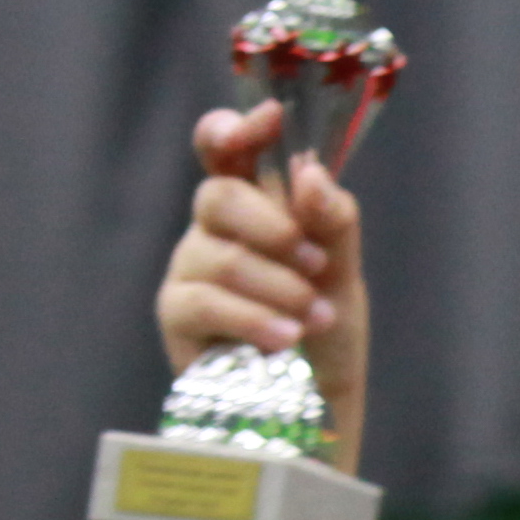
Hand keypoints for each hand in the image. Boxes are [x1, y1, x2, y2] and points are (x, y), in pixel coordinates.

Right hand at [154, 106, 367, 465]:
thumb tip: (309, 172)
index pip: (225, 153)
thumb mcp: (342, 271)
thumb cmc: (327, 328)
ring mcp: (190, 271)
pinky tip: (287, 339)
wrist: (318, 400)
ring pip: (218, 254)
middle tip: (314, 263)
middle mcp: (214, 230)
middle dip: (272, 226)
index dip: (235, 130)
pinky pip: (203, 301)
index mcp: (254, 207)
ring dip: (278, 286)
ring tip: (315, 318)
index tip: (267, 118)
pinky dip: (253, 319)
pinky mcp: (178, 315)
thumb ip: (331, 220)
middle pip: (218, 195)